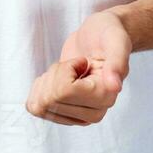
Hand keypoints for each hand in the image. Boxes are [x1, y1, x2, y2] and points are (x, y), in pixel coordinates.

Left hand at [24, 11, 130, 126]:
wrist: (98, 36)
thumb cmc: (108, 35)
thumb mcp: (116, 40)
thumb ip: (117, 61)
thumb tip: (115, 86)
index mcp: (106, 97)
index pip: (64, 91)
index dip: (66, 69)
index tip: (82, 61)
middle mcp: (93, 113)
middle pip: (50, 99)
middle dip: (57, 73)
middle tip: (75, 64)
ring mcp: (76, 117)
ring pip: (40, 104)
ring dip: (49, 79)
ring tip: (68, 70)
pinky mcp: (61, 114)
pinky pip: (34, 107)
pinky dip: (40, 87)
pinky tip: (58, 78)